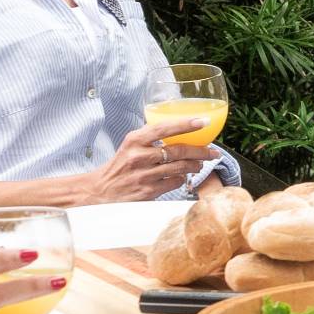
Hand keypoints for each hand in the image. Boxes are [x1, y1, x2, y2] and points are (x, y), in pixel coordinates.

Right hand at [76, 123, 193, 205]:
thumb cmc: (119, 166)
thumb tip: (179, 130)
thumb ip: (150, 138)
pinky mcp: (148, 192)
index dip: (187, 124)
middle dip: (201, 151)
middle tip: (213, 151)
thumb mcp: (130, 146)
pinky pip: (174, 183)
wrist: (100, 192)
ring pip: (180, 168)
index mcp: (135, 140)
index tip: (204, 121)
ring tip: (199, 164)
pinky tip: (181, 177)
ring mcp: (144, 175)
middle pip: (178, 150)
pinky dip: (182, 179)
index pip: (164, 128)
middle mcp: (139, 156)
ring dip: (195, 165)